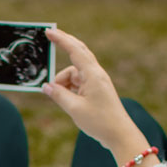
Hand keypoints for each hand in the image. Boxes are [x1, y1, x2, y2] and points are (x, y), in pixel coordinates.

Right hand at [40, 28, 147, 156]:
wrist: (119, 135)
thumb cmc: (100, 122)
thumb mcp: (74, 109)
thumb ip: (58, 95)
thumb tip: (46, 87)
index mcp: (93, 75)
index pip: (75, 51)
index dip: (61, 40)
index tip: (49, 32)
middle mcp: (96, 74)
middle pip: (78, 54)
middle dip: (64, 46)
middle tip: (50, 38)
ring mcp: (97, 82)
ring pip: (74, 73)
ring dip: (63, 82)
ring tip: (58, 98)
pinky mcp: (96, 90)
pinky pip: (78, 83)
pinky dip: (69, 88)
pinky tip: (66, 100)